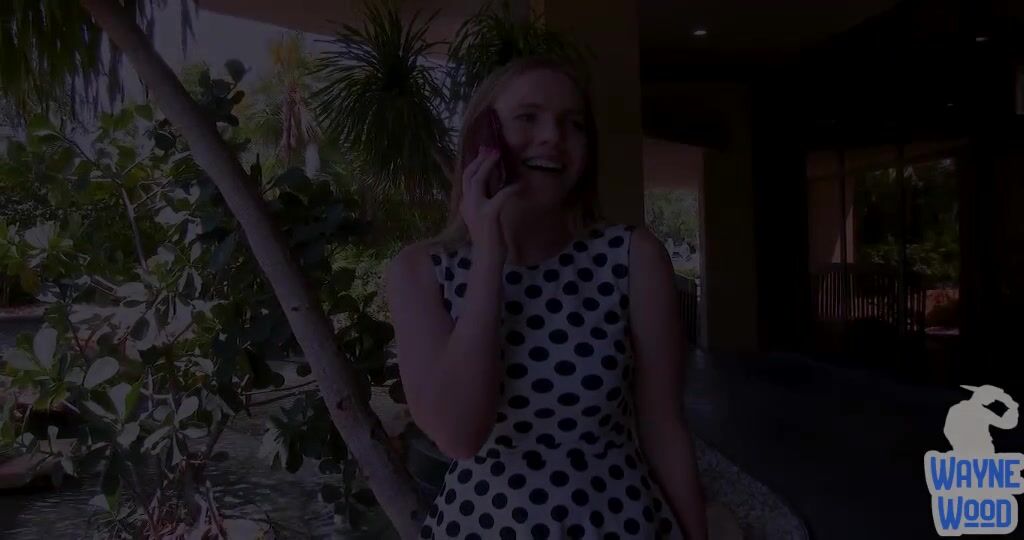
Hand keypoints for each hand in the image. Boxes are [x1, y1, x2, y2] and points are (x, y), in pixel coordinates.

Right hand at [460, 147, 522, 262]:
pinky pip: (500, 196)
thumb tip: (494, 182)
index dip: (475, 163)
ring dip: (488, 166)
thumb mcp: (483, 215)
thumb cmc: (489, 238)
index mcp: (465, 204)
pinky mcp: (489, 215)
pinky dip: (510, 189)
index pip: (466, 178)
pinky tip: (519, 185)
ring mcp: (476, 209)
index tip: (485, 152)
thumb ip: (485, 200)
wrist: (487, 257)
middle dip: (480, 160)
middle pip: (469, 175)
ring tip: (498, 156)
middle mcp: (466, 204)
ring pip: (478, 180)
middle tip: (493, 149)